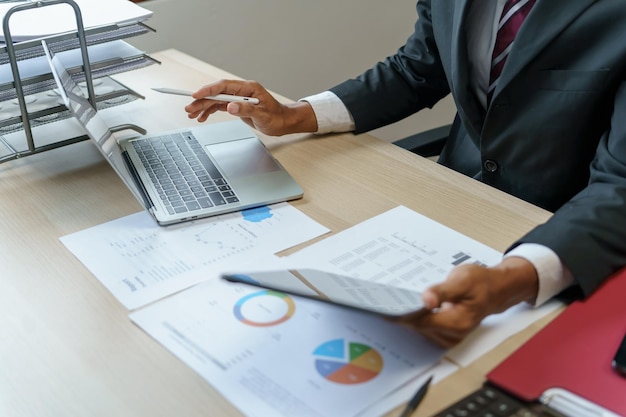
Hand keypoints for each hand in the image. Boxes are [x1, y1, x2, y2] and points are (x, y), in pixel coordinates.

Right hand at [184, 79, 317, 135]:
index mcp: (248, 88)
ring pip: (216, 100)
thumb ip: (246, 109)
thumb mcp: (262, 115)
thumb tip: (231, 107)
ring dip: (203, 107)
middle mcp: (241, 91)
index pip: (224, 86)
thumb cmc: (276, 117)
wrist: (282, 123)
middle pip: (217, 93)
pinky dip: (210, 111)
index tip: (197, 95)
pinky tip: (202, 117)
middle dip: (202, 100)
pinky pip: (220, 107)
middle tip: (189, 108)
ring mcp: (238, 98)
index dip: (209, 90)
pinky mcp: (237, 106)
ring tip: (192, 114)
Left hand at [392, 257, 538, 347]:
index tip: (382, 305)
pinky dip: (413, 316)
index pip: (419, 321)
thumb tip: (425, 300)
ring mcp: (448, 337)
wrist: (494, 289)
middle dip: (399, 313)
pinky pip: (422, 327)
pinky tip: (404, 305)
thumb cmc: (480, 282)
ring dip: (404, 315)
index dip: (400, 313)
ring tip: (389, 300)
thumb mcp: (462, 280)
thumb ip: (443, 291)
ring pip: (417, 328)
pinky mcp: (443, 334)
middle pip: (416, 326)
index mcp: (456, 323)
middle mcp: (451, 335)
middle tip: (379, 299)